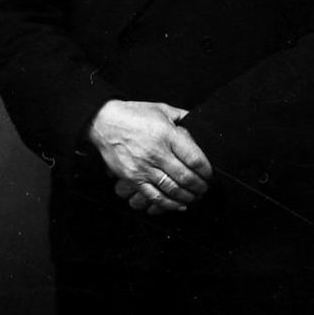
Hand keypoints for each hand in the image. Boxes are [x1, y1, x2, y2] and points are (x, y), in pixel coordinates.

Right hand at [87, 99, 211, 214]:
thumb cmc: (133, 114)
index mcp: (167, 135)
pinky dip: (169, 204)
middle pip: (186, 177)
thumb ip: (182, 117)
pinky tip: (179, 205)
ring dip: (188, 197)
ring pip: (172, 189)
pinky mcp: (133, 178)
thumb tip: (198, 122)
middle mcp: (157, 153)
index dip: (206, 170)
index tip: (210, 174)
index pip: (195, 158)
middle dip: (200, 186)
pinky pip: (154, 196)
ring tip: (195, 197)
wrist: (103, 122)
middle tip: (205, 188)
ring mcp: (144, 167)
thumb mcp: (161, 109)